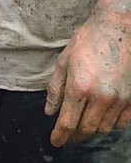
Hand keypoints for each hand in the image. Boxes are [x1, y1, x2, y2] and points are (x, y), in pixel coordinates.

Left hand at [45, 7, 130, 145]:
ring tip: (82, 128)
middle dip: (74, 136)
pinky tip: (102, 121)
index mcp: (79, 87)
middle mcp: (100, 97)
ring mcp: (119, 99)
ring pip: (104, 128)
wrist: (117, 29)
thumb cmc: (87, 42)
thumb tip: (49, 110)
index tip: (55, 141)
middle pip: (86, 128)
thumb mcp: (64, 62)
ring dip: (91, 131)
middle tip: (67, 136)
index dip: (60, 135)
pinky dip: (110, 126)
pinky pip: (122, 123)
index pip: (68, 121)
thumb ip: (55, 89)